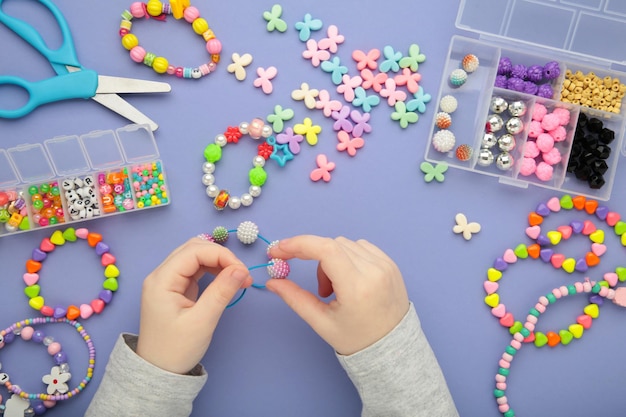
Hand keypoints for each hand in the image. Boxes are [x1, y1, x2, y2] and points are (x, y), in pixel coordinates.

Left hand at [136, 238, 251, 373]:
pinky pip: (195, 269)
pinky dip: (213, 270)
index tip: (242, 272)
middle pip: (194, 248)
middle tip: (242, 274)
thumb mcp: (202, 322)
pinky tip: (226, 279)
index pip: (194, 251)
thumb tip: (241, 269)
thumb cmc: (176, 350)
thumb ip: (221, 292)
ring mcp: (167, 280)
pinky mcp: (175, 288)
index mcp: (161, 280)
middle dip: (221, 256)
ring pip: (195, 256)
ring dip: (218, 262)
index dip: (222, 255)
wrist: (158, 372)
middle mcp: (161, 275)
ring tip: (237, 278)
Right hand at [266, 235, 408, 355]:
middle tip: (317, 288)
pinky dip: (346, 257)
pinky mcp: (391, 263)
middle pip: (332, 245)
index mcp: (357, 287)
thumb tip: (271, 282)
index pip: (326, 250)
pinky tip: (348, 280)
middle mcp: (374, 271)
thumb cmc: (357, 339)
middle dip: (313, 258)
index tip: (279, 250)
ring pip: (345, 244)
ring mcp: (386, 265)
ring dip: (331, 259)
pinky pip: (360, 246)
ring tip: (335, 290)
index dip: (299, 244)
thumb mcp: (321, 322)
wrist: (392, 348)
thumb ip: (294, 298)